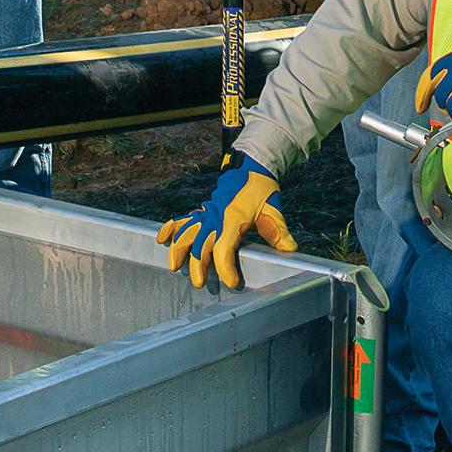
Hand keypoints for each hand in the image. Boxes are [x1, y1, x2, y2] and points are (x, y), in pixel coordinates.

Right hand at [156, 153, 295, 289]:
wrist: (250, 167)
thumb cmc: (262, 190)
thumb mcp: (273, 209)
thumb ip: (278, 231)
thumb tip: (290, 249)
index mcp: (232, 219)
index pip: (224, 248)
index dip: (225, 267)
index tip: (231, 283)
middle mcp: (215, 218)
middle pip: (200, 245)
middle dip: (198, 266)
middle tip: (200, 284)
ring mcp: (206, 214)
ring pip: (186, 234)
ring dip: (178, 250)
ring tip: (174, 267)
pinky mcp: (202, 211)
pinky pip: (182, 220)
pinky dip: (170, 228)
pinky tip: (161, 239)